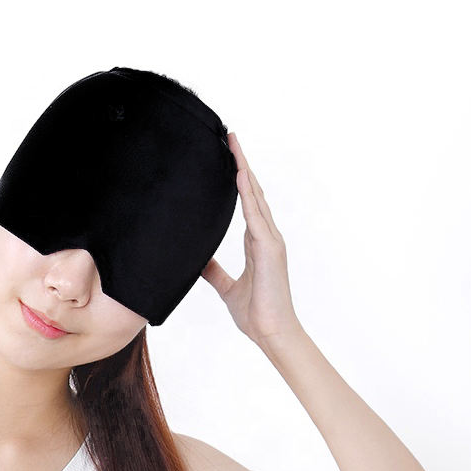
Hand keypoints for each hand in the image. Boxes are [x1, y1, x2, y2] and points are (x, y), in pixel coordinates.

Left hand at [201, 132, 302, 346]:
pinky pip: (257, 216)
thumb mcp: (227, 288)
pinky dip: (249, 195)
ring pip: (256, 197)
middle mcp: (266, 236)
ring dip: (244, 170)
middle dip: (241, 164)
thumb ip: (215, 271)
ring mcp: (270, 241)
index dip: (238, 180)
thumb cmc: (256, 313)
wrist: (271, 333)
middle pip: (253, 192)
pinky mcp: (269, 249)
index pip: (246, 203)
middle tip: (230, 138)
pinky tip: (240, 175)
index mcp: (257, 243)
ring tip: (233, 145)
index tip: (228, 157)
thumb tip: (198, 261)